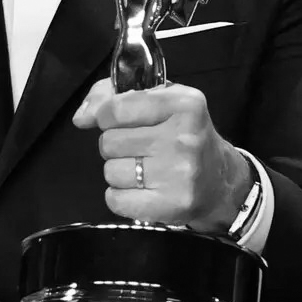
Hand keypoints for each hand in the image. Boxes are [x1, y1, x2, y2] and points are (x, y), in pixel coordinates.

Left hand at [73, 80, 251, 232]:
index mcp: (183, 104)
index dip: (105, 116)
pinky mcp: (170, 205)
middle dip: (116, 145)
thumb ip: (114, 96)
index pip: (116, 109)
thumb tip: (81, 117)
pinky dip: (120, 197)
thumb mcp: (161, 101)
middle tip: (139, 148)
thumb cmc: (183, 135)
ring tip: (144, 169)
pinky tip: (141, 190)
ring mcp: (178, 174)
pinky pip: (116, 200)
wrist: (221, 181)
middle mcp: (183, 137)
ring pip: (111, 171)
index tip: (115, 122)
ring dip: (120, 171)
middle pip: (109, 141)